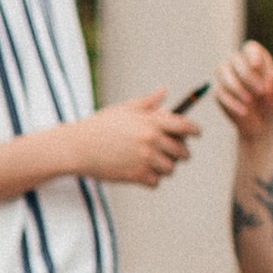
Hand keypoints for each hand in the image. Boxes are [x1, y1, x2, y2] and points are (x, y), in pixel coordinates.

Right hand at [70, 92, 199, 189]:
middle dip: (180, 152)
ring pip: (170, 168)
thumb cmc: (100, 125)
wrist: (77, 146)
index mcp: (151, 121)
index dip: (194, 130)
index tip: (195, 133)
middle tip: (172, 152)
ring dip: (165, 166)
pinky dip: (151, 178)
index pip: (185, 126)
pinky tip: (141, 171)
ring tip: (153, 162)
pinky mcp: (136, 175)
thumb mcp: (124, 109)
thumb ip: (147, 102)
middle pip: (183, 151)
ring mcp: (145, 159)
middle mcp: (151, 140)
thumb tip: (164, 91)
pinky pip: (156, 181)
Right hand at [215, 39, 272, 153]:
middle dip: (247, 75)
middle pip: (236, 59)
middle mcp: (240, 66)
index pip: (251, 48)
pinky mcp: (220, 93)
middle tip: (261, 92)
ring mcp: (228, 78)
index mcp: (258, 62)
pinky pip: (220, 92)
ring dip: (235, 85)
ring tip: (249, 101)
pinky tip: (243, 112)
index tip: (257, 66)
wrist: (263, 128)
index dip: (252, 55)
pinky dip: (231, 101)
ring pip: (222, 70)